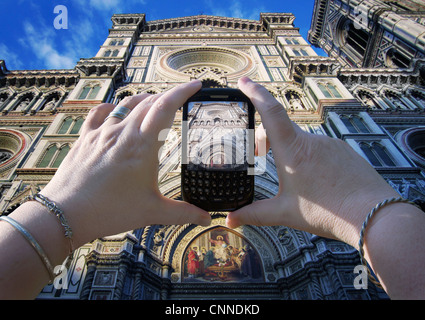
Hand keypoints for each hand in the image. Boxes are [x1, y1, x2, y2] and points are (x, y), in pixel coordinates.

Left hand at [40, 80, 210, 247]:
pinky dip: (113, 107)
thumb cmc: (110, 211)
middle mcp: (122, 132)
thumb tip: (207, 218)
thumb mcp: (152, 212)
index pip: (166, 107)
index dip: (182, 92)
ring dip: (143, 100)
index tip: (195, 84)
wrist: (66, 214)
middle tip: (179, 100)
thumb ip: (183, 213)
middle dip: (167, 96)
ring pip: (126, 103)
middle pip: (149, 102)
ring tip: (153, 104)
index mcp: (142, 145)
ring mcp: (102, 132)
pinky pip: (100, 112)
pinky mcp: (86, 138)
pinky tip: (116, 110)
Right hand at [226, 77, 399, 247]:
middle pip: (281, 129)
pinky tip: (314, 179)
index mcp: (293, 151)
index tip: (244, 82)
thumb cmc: (330, 212)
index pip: (271, 112)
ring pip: (300, 141)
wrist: (372, 214)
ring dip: (289, 151)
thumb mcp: (285, 213)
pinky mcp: (342, 151)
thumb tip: (231, 219)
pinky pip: (319, 148)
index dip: (255, 93)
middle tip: (259, 154)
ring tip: (291, 177)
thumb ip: (255, 214)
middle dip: (266, 138)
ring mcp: (329, 144)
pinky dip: (309, 158)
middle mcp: (311, 141)